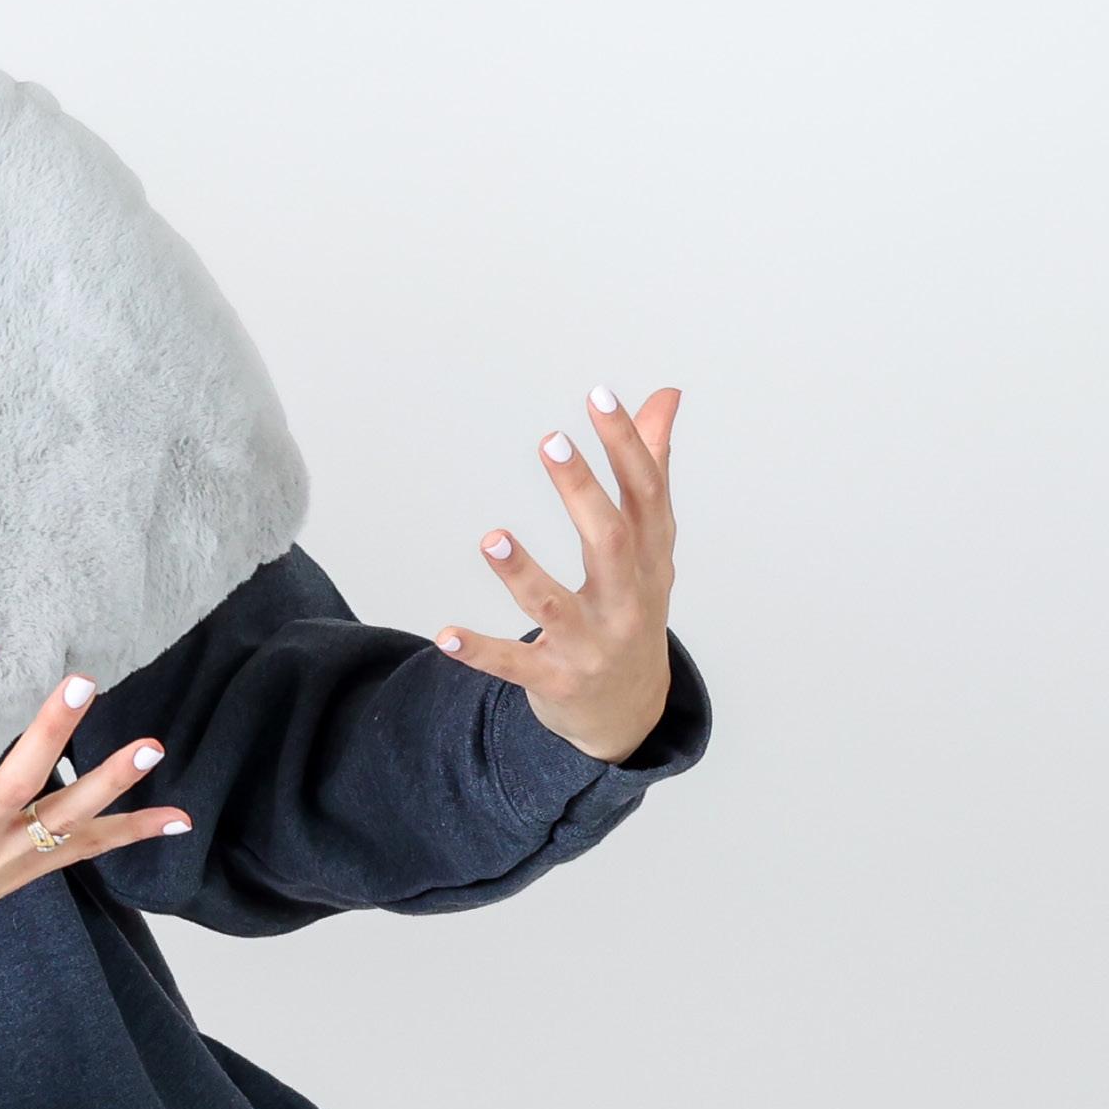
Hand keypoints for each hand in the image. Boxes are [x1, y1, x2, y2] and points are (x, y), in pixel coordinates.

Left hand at [434, 382, 682, 763]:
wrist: (628, 711)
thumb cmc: (633, 609)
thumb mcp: (650, 546)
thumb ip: (652, 470)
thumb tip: (664, 397)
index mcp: (652, 561)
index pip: (647, 495)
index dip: (627, 446)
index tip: (599, 397)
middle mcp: (628, 602)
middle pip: (611, 542)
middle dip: (582, 492)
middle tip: (550, 441)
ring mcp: (591, 646)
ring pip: (555, 608)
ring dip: (522, 573)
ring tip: (491, 536)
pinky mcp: (555, 681)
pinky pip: (514, 665)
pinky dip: (479, 652)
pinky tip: (444, 634)